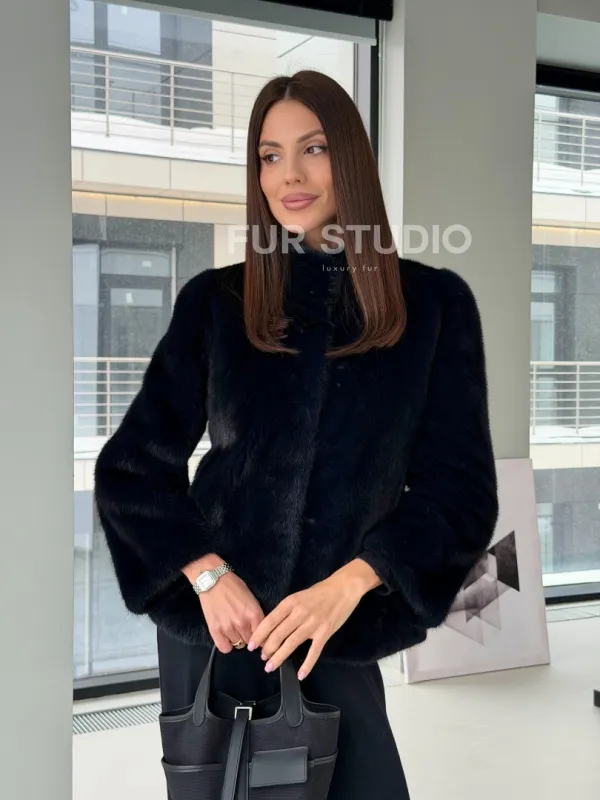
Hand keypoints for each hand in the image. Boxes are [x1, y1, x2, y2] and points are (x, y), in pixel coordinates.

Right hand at [182, 555, 264, 652]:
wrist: (213, 580)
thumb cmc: (234, 586)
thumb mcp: (251, 599)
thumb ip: (256, 616)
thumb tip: (260, 631)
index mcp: (254, 613)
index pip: (262, 637)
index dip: (261, 638)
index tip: (258, 637)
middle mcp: (242, 623)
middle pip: (250, 642)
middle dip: (248, 637)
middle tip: (243, 629)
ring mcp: (228, 627)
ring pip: (238, 644)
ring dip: (237, 639)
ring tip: (232, 628)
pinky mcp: (215, 630)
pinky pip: (224, 648)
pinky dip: (226, 644)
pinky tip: (226, 637)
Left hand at [247, 572, 364, 679]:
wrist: (343, 587)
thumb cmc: (320, 591)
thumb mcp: (298, 596)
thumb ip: (286, 610)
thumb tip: (272, 627)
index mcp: (290, 602)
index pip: (270, 621)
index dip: (259, 635)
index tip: (252, 646)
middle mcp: (299, 613)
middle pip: (278, 635)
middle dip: (267, 649)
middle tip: (263, 658)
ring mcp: (312, 624)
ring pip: (291, 644)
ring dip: (279, 657)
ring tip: (270, 666)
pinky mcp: (325, 632)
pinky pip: (314, 652)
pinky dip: (307, 665)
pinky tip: (301, 674)